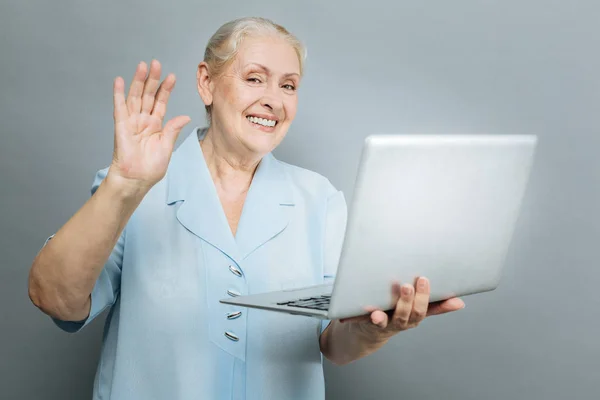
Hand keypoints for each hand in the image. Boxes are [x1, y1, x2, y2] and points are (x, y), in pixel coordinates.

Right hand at [109, 60, 190, 193]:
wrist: (136, 179)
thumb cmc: (151, 167)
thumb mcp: (167, 146)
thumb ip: (173, 130)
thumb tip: (185, 117)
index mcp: (156, 125)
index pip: (161, 102)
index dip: (165, 89)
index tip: (172, 76)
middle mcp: (143, 120)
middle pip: (148, 95)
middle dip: (152, 79)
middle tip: (156, 63)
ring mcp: (131, 122)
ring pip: (135, 97)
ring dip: (138, 81)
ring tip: (143, 66)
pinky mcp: (121, 126)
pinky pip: (119, 107)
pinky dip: (119, 94)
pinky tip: (120, 81)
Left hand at [339, 277, 464, 342]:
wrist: (367, 333)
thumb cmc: (392, 314)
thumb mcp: (411, 308)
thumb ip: (432, 303)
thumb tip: (459, 302)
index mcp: (415, 315)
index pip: (431, 309)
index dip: (436, 300)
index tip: (433, 284)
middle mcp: (405, 322)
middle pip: (416, 313)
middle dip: (419, 298)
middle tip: (419, 281)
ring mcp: (389, 324)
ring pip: (399, 318)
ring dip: (403, 305)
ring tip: (404, 289)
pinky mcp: (373, 325)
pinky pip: (376, 322)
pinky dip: (377, 318)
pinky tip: (376, 313)